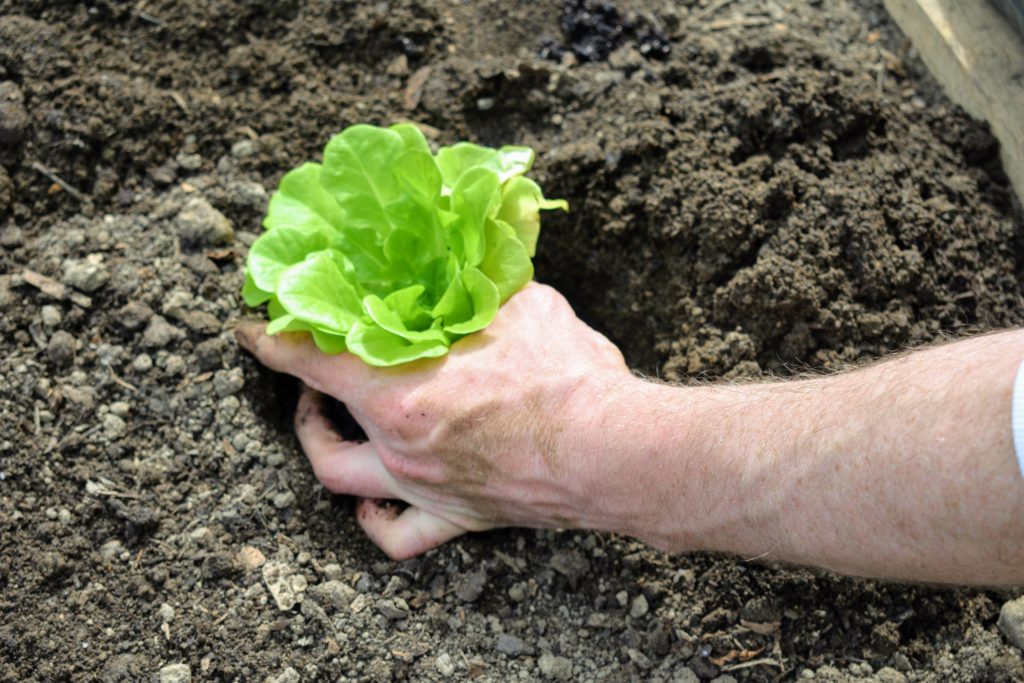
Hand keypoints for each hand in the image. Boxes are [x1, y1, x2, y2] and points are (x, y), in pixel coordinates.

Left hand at [235, 283, 631, 559]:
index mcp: (402, 389)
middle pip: (317, 427)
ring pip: (344, 482)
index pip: (310, 359)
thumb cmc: (569, 380)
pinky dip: (377, 524)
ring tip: (332, 430)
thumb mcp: (522, 307)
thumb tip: (477, 257)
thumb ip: (485, 286)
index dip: (272, 338)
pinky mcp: (459, 515)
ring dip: (325, 451)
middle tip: (313, 377)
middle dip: (302, 400)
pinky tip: (374, 507)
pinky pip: (401, 537)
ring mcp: (425, 487)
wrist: (617, 453)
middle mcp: (400, 445)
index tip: (253, 326)